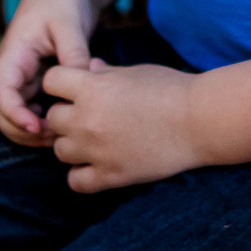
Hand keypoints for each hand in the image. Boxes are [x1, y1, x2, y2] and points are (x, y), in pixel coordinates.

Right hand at [0, 0, 97, 144]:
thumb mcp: (69, 23)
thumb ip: (74, 53)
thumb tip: (82, 81)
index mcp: (13, 54)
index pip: (1, 91)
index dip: (14, 114)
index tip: (37, 127)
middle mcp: (12, 68)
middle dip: (18, 130)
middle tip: (51, 137)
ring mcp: (23, 76)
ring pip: (12, 114)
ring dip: (28, 130)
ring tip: (58, 134)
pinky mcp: (36, 80)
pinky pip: (30, 108)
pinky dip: (39, 121)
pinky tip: (62, 121)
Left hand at [43, 59, 203, 191]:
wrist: (199, 121)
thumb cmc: (171, 89)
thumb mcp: (134, 72)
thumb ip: (104, 72)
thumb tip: (87, 68)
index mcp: (93, 87)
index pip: (50, 81)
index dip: (61, 83)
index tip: (75, 88)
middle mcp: (87, 119)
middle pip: (52, 118)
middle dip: (67, 115)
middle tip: (89, 116)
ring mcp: (96, 150)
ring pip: (59, 150)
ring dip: (72, 144)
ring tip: (94, 140)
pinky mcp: (111, 176)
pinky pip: (75, 181)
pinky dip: (81, 174)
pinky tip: (97, 164)